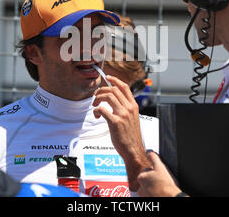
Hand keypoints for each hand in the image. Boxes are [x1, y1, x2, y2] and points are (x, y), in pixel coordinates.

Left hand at [93, 75, 150, 190]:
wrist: (133, 150)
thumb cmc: (130, 136)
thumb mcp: (132, 119)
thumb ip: (126, 109)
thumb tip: (115, 102)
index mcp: (133, 106)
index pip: (124, 87)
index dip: (115, 80)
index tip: (107, 77)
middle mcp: (129, 108)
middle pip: (113, 90)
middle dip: (101, 90)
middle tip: (95, 97)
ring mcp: (123, 114)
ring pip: (108, 96)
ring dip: (98, 98)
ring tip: (95, 105)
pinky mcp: (115, 122)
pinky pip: (102, 109)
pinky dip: (96, 110)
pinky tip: (97, 116)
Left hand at [137, 151, 182, 196]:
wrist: (170, 198)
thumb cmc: (165, 184)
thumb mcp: (160, 166)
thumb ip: (153, 157)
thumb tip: (148, 151)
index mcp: (141, 177)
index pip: (146, 171)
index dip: (154, 172)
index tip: (160, 176)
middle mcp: (139, 187)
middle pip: (147, 180)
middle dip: (153, 180)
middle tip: (161, 182)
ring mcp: (143, 195)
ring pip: (148, 188)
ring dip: (153, 187)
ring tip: (161, 188)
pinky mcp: (146, 200)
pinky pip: (149, 195)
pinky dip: (154, 194)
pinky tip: (160, 193)